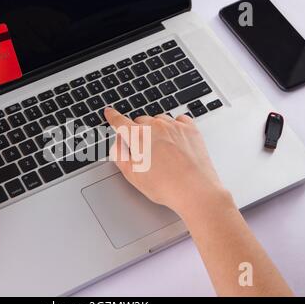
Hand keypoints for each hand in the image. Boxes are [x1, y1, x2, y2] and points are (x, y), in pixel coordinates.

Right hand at [104, 108, 230, 218]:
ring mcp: (174, 126)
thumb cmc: (164, 186)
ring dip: (156, 130)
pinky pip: (178, 121)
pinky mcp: (191, 129)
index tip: (109, 113)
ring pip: (159, 121)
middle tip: (143, 152)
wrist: (195, 190)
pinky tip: (174, 142)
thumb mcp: (131, 174)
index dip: (113, 117)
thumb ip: (118, 154)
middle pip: (141, 122)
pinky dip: (174, 128)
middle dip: (138, 132)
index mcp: (138, 136)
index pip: (120, 122)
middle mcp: (156, 126)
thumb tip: (118, 142)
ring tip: (162, 151)